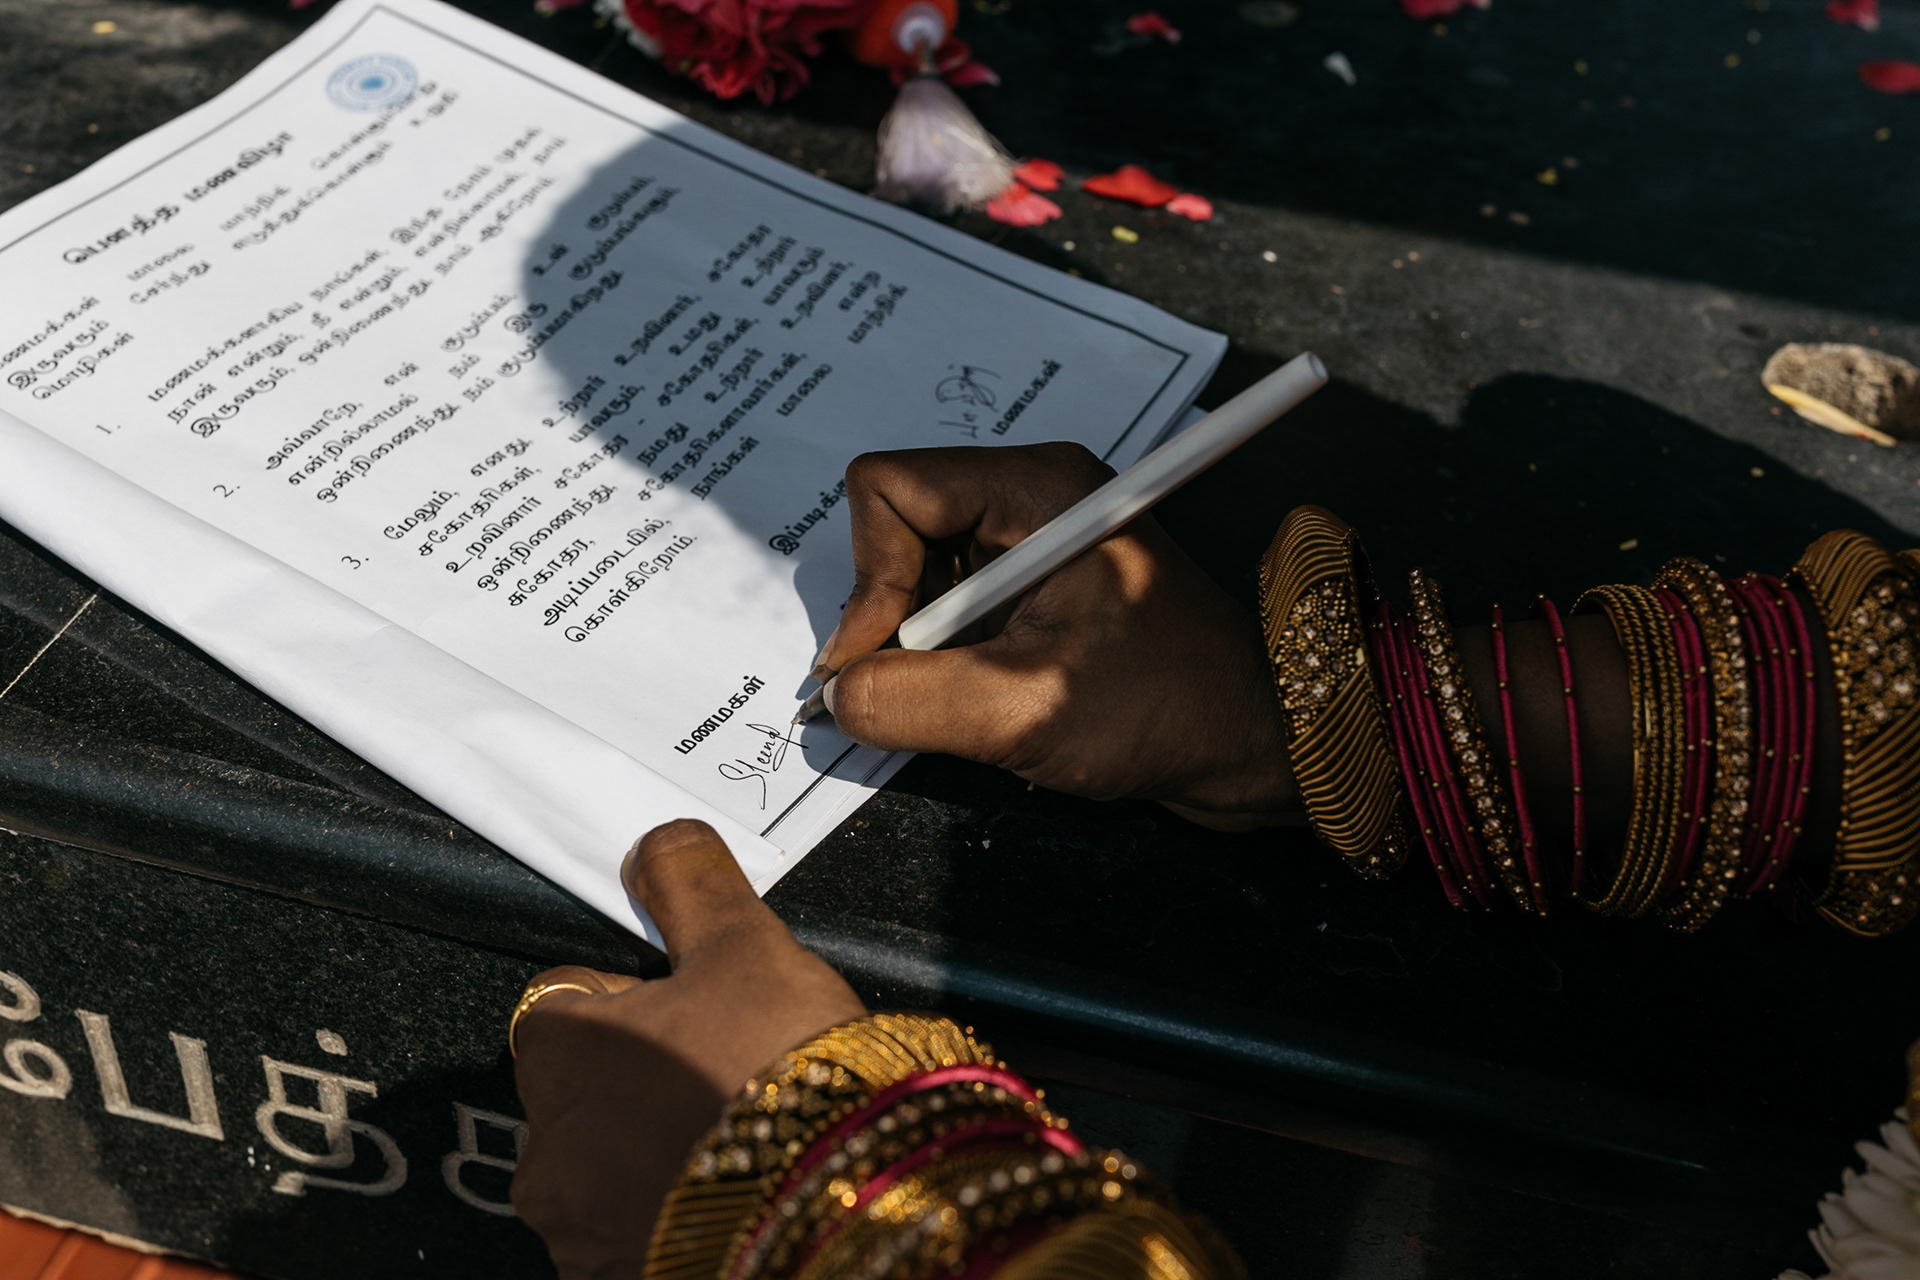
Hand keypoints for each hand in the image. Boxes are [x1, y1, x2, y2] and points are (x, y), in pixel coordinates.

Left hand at [510, 819, 866, 1279]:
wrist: (845, 1203)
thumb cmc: (781, 1072)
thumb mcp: (744, 946)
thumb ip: (689, 886)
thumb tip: (661, 844)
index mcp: (558, 1054)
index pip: (563, 1000)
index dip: (631, 993)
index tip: (687, 1001)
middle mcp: (548, 1154)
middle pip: (584, 1092)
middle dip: (641, 1079)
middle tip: (726, 1068)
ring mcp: (581, 1234)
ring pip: (608, 1169)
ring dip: (654, 1152)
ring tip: (742, 1136)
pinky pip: (636, 1234)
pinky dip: (675, 1213)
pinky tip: (739, 1193)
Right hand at [813, 443, 1301, 830]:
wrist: (1252, 744)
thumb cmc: (1168, 708)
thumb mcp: (1023, 708)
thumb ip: (910, 700)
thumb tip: (836, 697)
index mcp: (1034, 488)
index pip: (888, 489)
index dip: (868, 578)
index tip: (879, 661)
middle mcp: (1028, 501)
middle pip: (895, 533)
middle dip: (889, 618)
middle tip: (916, 688)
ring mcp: (1030, 548)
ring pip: (914, 580)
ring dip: (918, 649)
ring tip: (967, 702)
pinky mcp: (1033, 594)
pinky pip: (946, 614)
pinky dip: (942, 664)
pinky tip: (981, 703)